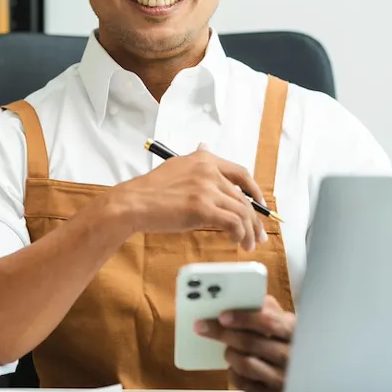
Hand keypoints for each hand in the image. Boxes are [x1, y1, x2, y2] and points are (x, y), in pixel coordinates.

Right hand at [107, 143, 266, 251]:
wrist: (132, 203)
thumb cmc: (150, 191)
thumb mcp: (176, 167)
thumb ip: (195, 163)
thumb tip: (205, 147)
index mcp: (203, 159)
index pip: (240, 173)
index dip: (255, 190)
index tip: (260, 204)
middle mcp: (208, 171)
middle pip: (244, 197)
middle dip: (254, 219)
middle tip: (257, 235)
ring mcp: (206, 189)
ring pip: (242, 212)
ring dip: (248, 231)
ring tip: (248, 244)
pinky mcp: (203, 208)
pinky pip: (233, 223)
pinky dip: (239, 235)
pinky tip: (236, 242)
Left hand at [194, 295, 295, 391]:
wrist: (300, 371)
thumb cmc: (285, 340)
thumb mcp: (282, 321)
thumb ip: (265, 308)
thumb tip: (240, 295)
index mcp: (292, 331)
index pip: (267, 321)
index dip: (242, 317)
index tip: (222, 316)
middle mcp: (289, 355)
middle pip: (250, 342)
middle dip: (223, 333)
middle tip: (204, 327)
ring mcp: (281, 377)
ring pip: (245, 363)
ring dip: (229, 353)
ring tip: (227, 346)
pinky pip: (243, 382)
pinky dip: (233, 372)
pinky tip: (235, 365)